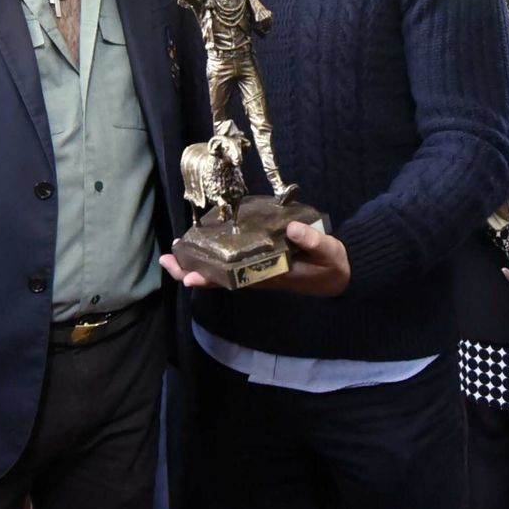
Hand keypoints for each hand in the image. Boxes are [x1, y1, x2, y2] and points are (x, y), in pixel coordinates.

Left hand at [159, 221, 350, 296]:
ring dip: (196, 265)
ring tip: (172, 255)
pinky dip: (211, 258)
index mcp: (271, 276)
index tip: (189, 277)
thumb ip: (312, 240)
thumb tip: (290, 228)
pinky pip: (229, 266)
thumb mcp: (329, 251)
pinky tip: (198, 248)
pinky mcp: (258, 266)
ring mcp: (256, 273)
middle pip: (219, 279)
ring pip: (220, 273)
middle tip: (167, 262)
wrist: (342, 276)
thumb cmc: (332, 265)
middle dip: (192, 272)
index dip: (211, 279)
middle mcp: (258, 277)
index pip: (235, 280)